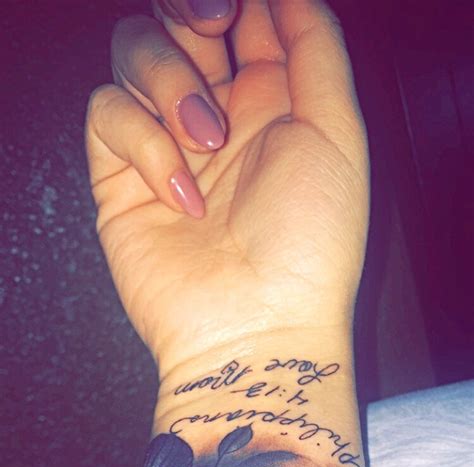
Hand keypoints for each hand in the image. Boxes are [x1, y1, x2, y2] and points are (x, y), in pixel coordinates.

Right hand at [86, 0, 368, 380]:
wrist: (256, 326)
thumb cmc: (307, 248)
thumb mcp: (336, 134)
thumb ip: (315, 50)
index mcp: (272, 101)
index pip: (245, 17)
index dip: (238, 1)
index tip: (240, 9)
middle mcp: (215, 116)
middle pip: (175, 19)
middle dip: (188, 9)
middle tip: (213, 29)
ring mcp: (165, 144)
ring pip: (133, 52)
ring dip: (171, 82)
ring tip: (207, 142)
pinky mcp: (120, 178)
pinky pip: (108, 114)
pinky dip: (145, 144)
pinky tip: (184, 196)